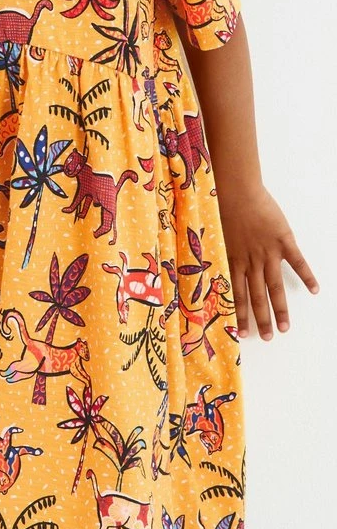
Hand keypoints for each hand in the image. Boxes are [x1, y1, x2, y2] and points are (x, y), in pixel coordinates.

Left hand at [217, 184, 318, 340]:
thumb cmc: (221, 208)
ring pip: (275, 286)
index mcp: (234, 260)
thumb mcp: (215, 235)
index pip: (237, 294)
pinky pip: (298, 261)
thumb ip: (220, 253)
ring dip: (281, 308)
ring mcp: (269, 252)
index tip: (242, 333)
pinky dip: (307, 276)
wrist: (235, 190)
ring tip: (285, 328)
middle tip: (268, 337)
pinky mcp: (283, 240)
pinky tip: (314, 290)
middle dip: (262, 319)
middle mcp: (251, 261)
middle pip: (258, 296)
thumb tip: (215, 267)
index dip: (240, 314)